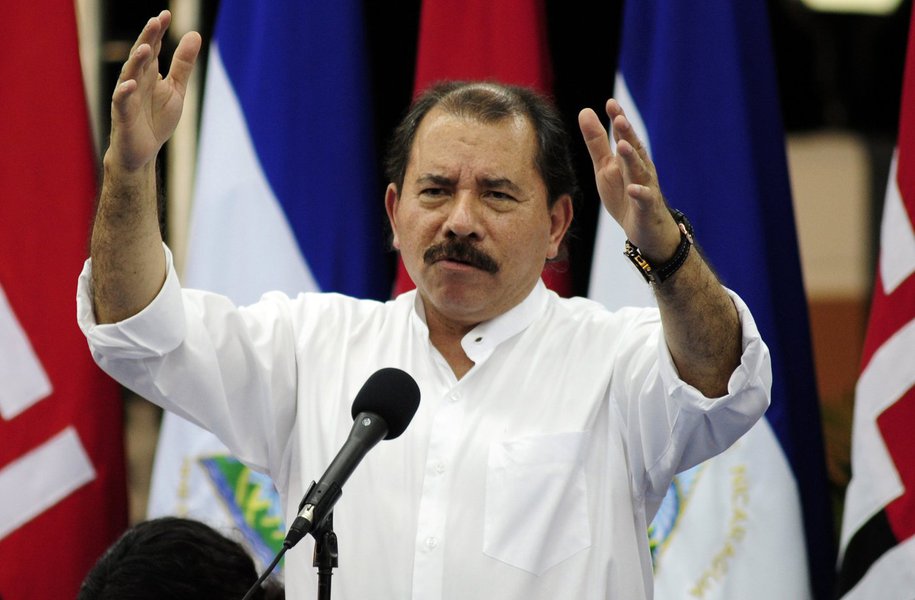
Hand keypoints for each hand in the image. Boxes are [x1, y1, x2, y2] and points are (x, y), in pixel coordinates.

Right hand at [107, 10, 200, 171]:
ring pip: (129, 75)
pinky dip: (125, 93)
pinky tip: (131, 84)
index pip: (153, 47)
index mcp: (149, 73)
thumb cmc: (156, 119)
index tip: (166, 14)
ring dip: (136, 62)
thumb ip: (183, 64)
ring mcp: (127, 97)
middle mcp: (136, 80)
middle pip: (141, 56)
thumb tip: (195, 34)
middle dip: (147, 39)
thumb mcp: (176, 89)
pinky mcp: (122, 115)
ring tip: (145, 48)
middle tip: (156, 21)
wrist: (143, 152)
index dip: (158, 32)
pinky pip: (121, 102)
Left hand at [578, 99, 679, 261]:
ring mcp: (646, 187)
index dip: (618, 120)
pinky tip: (633, 189)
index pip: (623, 136)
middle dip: (627, 134)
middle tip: (619, 118)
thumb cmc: (624, 194)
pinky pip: (645, 199)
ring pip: (640, 170)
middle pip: (634, 148)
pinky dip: (640, 193)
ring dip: (632, 158)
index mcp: (628, 158)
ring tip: (623, 146)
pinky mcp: (647, 207)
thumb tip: (586, 111)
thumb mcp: (605, 167)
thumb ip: (597, 142)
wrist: (646, 229)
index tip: (610, 103)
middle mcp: (640, 168)